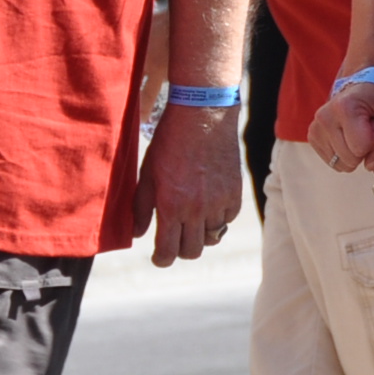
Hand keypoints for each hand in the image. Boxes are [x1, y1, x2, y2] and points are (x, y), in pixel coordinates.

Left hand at [133, 104, 243, 265]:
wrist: (203, 115)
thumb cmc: (170, 141)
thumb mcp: (148, 173)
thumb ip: (141, 207)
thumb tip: (138, 234)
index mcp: (171, 206)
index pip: (168, 252)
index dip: (161, 259)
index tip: (158, 257)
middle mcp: (196, 209)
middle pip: (191, 251)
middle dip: (180, 251)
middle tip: (174, 239)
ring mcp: (218, 202)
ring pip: (211, 238)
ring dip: (199, 234)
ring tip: (191, 221)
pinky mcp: (234, 193)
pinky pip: (227, 219)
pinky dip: (218, 219)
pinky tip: (208, 206)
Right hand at [310, 80, 373, 173]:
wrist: (363, 88)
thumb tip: (370, 166)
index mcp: (344, 106)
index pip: (361, 148)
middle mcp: (324, 116)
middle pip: (351, 159)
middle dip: (364, 149)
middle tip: (367, 127)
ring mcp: (315, 127)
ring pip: (341, 164)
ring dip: (354, 152)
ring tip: (357, 131)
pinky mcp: (312, 137)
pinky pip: (334, 163)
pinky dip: (344, 154)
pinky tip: (348, 135)